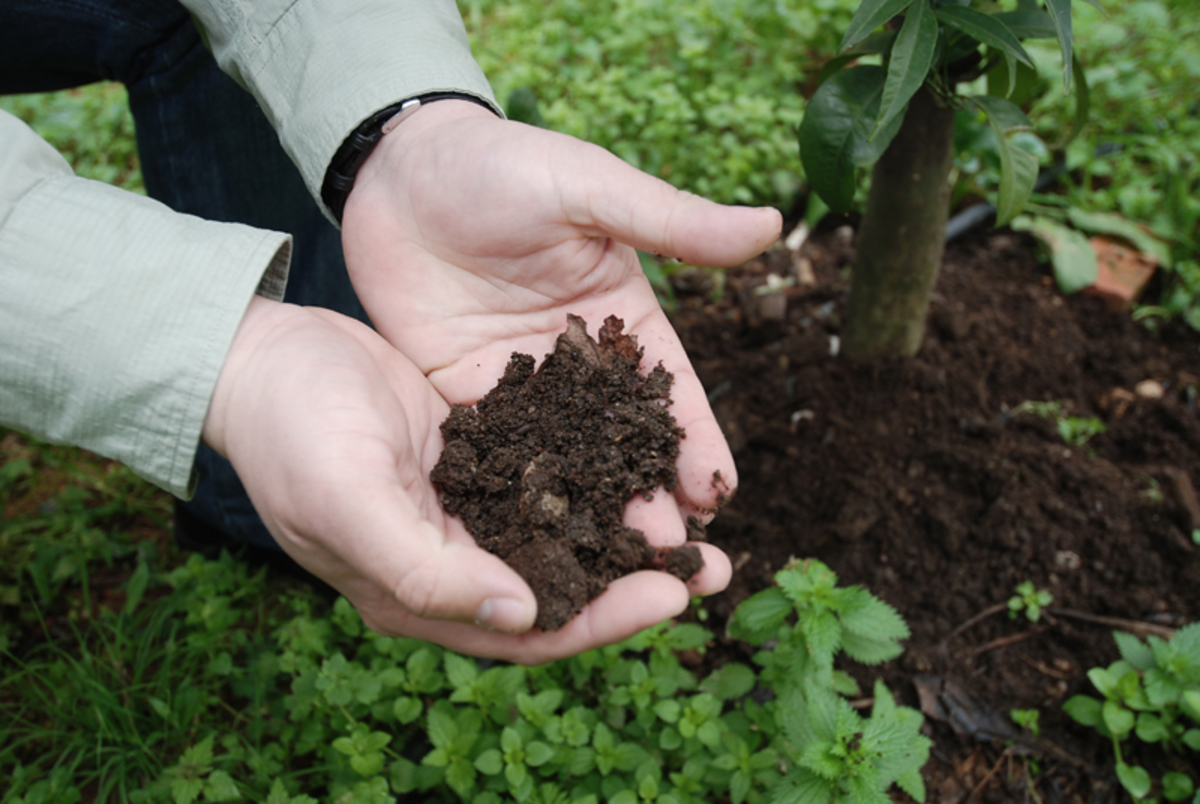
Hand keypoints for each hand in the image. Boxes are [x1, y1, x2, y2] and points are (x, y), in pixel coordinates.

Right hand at [202, 297, 732, 662]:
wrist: (262, 357)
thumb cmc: (292, 433)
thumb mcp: (350, 501)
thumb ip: (427, 570)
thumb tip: (522, 618)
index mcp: (424, 591)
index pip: (533, 630)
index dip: (605, 619)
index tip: (675, 594)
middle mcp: (456, 558)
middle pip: (564, 588)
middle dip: (638, 580)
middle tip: (715, 564)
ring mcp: (468, 506)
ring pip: (566, 533)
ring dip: (627, 528)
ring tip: (697, 516)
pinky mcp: (477, 453)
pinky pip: (550, 475)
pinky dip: (597, 474)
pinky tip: (642, 457)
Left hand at [341, 100, 779, 561]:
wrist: (401, 167)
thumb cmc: (503, 165)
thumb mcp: (591, 188)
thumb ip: (673, 221)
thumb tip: (771, 226)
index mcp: (625, 319)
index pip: (672, 393)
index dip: (697, 442)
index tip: (719, 498)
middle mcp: (580, 367)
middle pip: (625, 446)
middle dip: (655, 502)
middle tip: (680, 565)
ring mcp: (523, 389)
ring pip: (567, 464)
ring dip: (592, 516)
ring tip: (614, 575)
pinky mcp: (465, 399)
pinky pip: (498, 457)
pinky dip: (519, 500)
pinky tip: (530, 547)